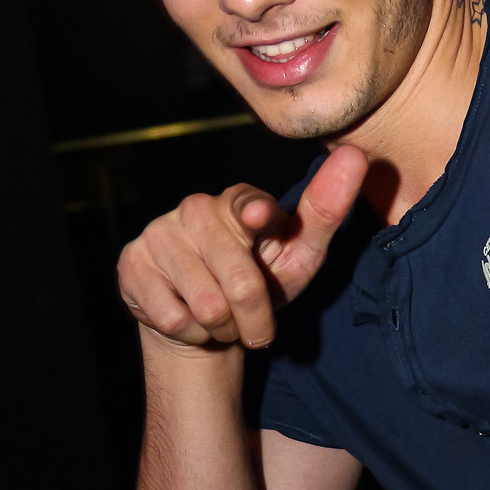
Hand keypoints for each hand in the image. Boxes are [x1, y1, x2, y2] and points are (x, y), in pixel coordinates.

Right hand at [117, 143, 367, 350]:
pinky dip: (192, 333)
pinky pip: (174, 317)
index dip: (254, 215)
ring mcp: (160, 234)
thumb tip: (357, 156)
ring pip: (207, 306)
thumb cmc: (258, 282)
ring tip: (221, 319)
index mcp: (239, 202)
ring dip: (224, 328)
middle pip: (239, 282)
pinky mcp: (132, 265)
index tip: (260, 217)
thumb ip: (324, 213)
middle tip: (254, 325)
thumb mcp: (299, 255)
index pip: (248, 206)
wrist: (202, 321)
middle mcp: (196, 209)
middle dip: (256, 320)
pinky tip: (189, 318)